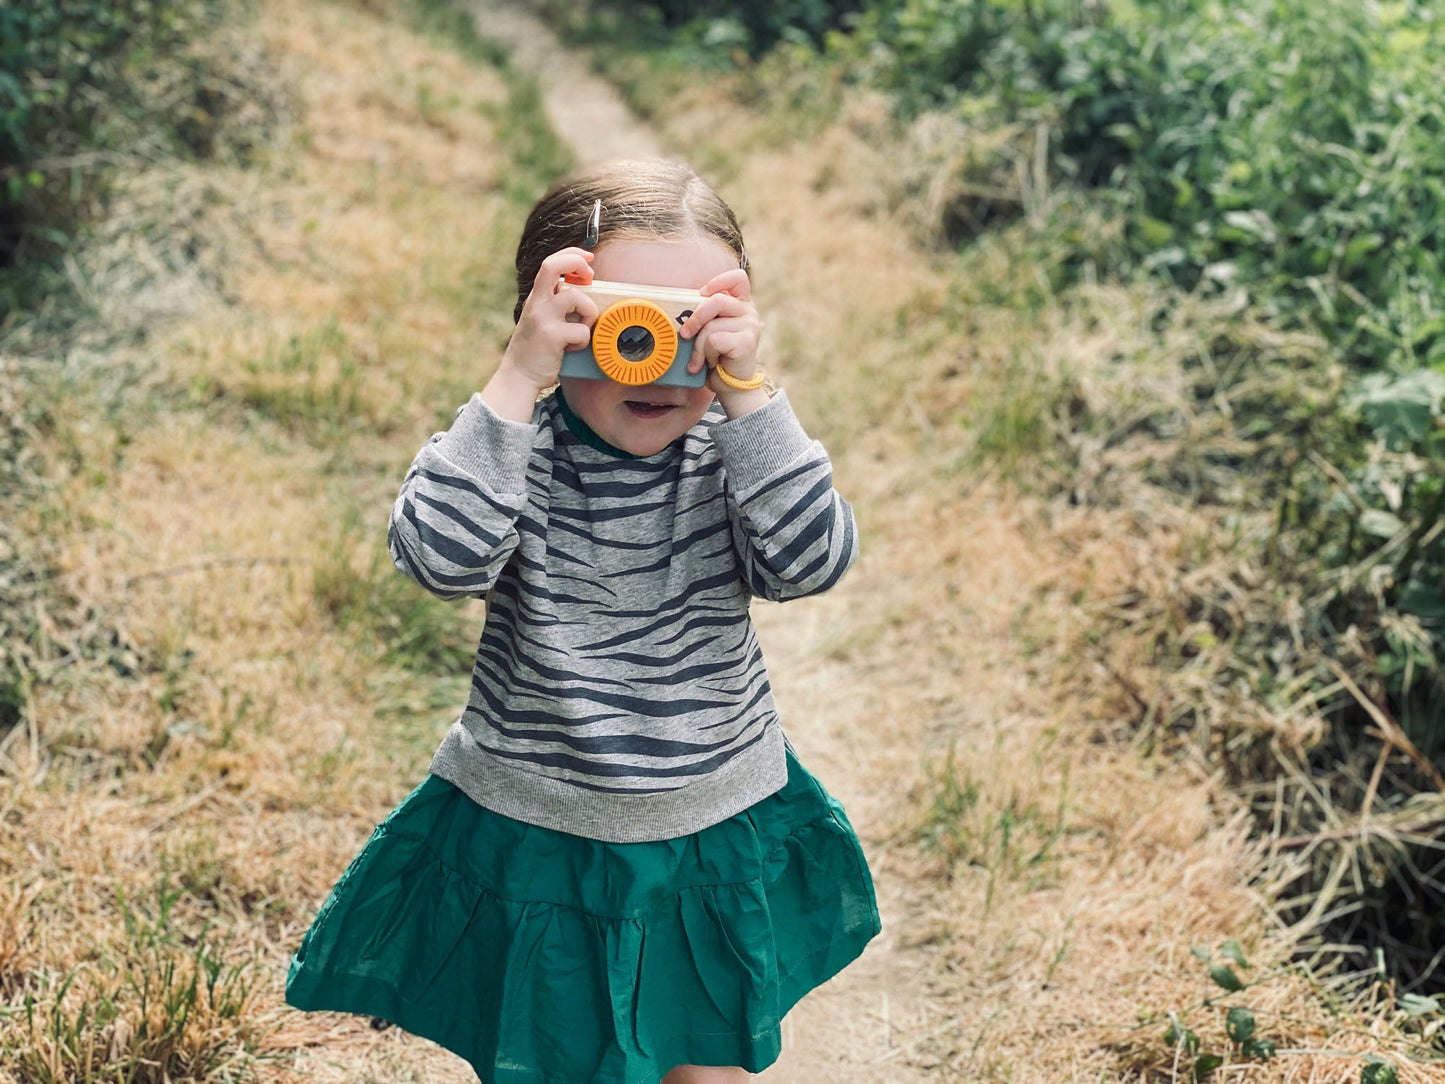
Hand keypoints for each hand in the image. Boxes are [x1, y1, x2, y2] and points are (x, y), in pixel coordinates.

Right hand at [500, 248, 598, 389]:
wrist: (518, 376)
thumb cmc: (535, 349)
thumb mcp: (540, 318)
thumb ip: (554, 303)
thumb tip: (583, 289)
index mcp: (536, 297)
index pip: (550, 263)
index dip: (571, 255)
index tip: (587, 258)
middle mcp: (537, 303)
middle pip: (554, 266)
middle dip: (577, 263)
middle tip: (590, 276)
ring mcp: (543, 318)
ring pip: (578, 299)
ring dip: (588, 314)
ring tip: (579, 330)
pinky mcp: (552, 336)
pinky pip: (582, 331)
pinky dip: (583, 341)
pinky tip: (571, 348)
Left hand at [679, 269, 762, 392]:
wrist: (732, 384)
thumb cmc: (717, 356)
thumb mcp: (710, 331)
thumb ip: (705, 316)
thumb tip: (679, 311)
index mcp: (741, 304)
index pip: (738, 278)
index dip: (719, 281)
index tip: (702, 293)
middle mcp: (749, 311)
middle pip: (716, 301)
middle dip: (695, 318)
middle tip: (684, 335)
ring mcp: (750, 326)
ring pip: (711, 326)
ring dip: (699, 346)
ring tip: (700, 360)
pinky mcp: (748, 341)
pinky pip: (714, 340)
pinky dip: (706, 355)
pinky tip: (711, 363)